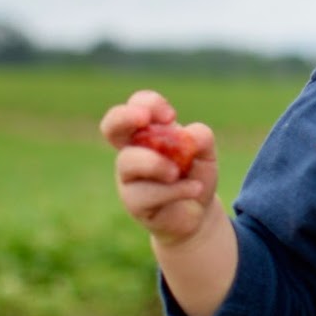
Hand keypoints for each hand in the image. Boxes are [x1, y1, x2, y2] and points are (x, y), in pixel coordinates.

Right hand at [100, 89, 217, 244]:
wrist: (199, 212)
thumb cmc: (195, 174)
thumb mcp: (205, 152)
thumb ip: (201, 137)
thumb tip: (189, 135)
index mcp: (147, 131)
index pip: (138, 105)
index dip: (150, 104)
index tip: (171, 116)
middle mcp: (132, 150)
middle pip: (111, 126)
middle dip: (124, 117)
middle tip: (145, 119)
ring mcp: (128, 177)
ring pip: (128, 161)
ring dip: (156, 163)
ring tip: (177, 173)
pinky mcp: (134, 203)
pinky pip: (148, 193)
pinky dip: (177, 190)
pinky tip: (195, 190)